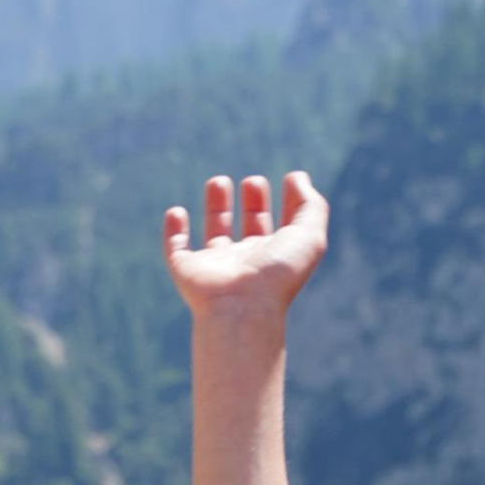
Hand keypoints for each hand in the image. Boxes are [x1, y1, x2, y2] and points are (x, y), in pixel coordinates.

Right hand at [163, 168, 328, 325]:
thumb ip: (310, 206)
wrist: (241, 307)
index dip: (290, 204)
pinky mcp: (187, 272)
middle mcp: (247, 264)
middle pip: (251, 230)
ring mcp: (216, 268)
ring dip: (216, 208)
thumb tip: (298, 177)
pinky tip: (177, 212)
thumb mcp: (308, 237)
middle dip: (254, 203)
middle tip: (254, 181)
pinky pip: (176, 250)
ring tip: (219, 181)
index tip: (290, 179)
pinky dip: (174, 231)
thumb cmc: (276, 274)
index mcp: (276, 259)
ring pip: (216, 235)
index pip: (284, 229)